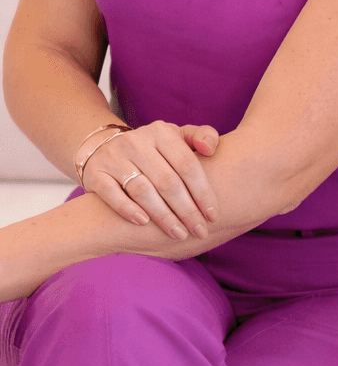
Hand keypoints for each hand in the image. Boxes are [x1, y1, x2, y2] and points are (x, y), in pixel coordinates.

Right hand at [82, 122, 219, 239]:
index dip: (203, 192)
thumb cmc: (154, 149)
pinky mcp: (96, 173)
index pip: (187, 165)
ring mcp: (114, 157)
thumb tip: (210, 149)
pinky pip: (113, 194)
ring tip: (179, 234)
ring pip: (143, 190)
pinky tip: (145, 223)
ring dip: (163, 216)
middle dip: (187, 211)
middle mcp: (136, 142)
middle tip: (200, 232)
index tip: (214, 215)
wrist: (104, 148)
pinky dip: (128, 210)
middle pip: (167, 181)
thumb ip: (202, 136)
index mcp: (162, 132)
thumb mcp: (178, 136)